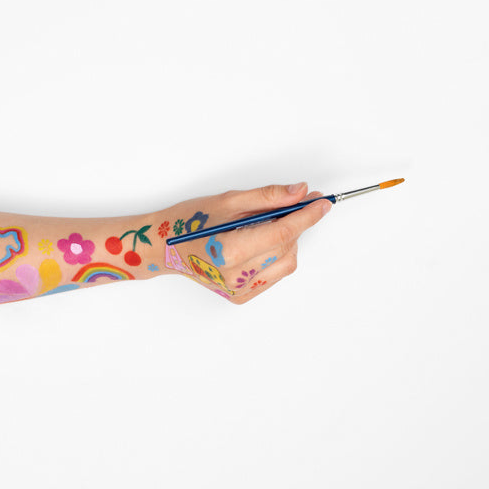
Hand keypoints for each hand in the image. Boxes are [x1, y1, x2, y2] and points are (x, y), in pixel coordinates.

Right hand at [159, 182, 330, 302]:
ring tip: (267, 225)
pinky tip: (259, 243)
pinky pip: (274, 274)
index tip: (323, 202)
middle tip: (297, 204)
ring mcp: (238, 289)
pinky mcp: (241, 296)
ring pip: (286, 262)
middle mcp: (235, 275)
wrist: (164, 250)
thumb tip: (300, 192)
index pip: (282, 232)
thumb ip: (267, 198)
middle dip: (297, 223)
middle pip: (286, 246)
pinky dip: (276, 256)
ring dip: (287, 241)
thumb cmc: (189, 222)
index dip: (307, 215)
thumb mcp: (227, 201)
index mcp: (228, 250)